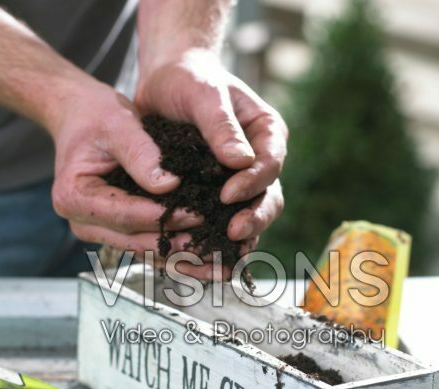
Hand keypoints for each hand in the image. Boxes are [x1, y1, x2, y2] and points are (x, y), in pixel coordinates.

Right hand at [50, 78, 214, 275]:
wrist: (82, 119)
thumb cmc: (97, 116)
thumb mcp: (118, 124)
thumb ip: (141, 154)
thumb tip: (170, 185)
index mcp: (75, 198)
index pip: (125, 215)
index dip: (163, 217)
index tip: (198, 215)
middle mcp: (84, 224)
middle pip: (138, 243)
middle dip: (180, 248)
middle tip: (219, 252)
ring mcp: (102, 233)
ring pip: (148, 253)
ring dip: (186, 261)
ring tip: (222, 267)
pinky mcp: (120, 234)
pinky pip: (152, 249)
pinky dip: (181, 255)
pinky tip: (211, 261)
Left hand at [136, 48, 286, 244]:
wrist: (167, 83)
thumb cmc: (189, 80)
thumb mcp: (204, 94)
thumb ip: (221, 126)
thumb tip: (241, 163)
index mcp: (267, 136)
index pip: (270, 166)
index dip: (252, 185)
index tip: (226, 196)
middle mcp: (259, 165)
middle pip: (267, 201)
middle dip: (252, 221)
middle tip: (231, 235)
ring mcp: (240, 185)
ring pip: (248, 221)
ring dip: (233, 244)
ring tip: (213, 259)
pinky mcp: (216, 198)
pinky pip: (220, 228)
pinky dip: (208, 246)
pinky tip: (190, 259)